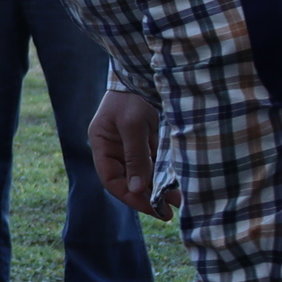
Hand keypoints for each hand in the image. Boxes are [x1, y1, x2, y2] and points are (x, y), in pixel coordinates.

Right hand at [88, 89, 180, 220]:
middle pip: (128, 180)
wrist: (146, 70)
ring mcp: (131, 144)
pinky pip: (155, 162)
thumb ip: (136, 157)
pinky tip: (178, 183)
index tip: (151, 208)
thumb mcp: (133, 125)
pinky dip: (165, 173)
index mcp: (102, 144)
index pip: (112, 179)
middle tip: (168, 212)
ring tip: (178, 200)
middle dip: (148, 196)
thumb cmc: (133, 95)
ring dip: (159, 187)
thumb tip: (137, 189)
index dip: (130, 197)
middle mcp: (115, 148)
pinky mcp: (147, 139)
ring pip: (144, 173)